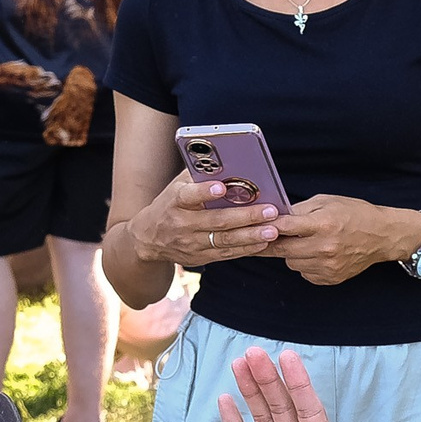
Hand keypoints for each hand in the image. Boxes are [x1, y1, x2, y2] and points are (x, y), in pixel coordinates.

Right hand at [129, 174, 281, 268]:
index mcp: (174, 201)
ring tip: (272, 230)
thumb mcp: (177, 186)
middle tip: (269, 211)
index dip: (204, 192)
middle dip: (245, 216)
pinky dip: (246, 248)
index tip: (222, 187)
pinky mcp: (200, 257)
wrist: (148, 238)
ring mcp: (191, 243)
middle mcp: (182, 224)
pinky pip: (226, 253)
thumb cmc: (171, 203)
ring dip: (251, 235)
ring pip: (224, 240)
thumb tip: (230, 164)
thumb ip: (200, 175)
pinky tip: (264, 242)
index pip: (187, 196)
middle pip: (216, 221)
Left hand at [272, 196, 420, 287]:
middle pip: (282, 250)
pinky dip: (305, 265)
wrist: (382, 236)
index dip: (266, 226)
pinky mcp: (331, 278)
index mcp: (323, 224)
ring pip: (291, 263)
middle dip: (272, 242)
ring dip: (291, 253)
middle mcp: (325, 248)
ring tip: (304, 242)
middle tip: (266, 237)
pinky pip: (304, 274)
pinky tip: (316, 254)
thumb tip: (274, 216)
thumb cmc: (355, 214)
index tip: (254, 226)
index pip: (284, 227)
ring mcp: (328, 266)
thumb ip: (300, 210)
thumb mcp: (327, 202)